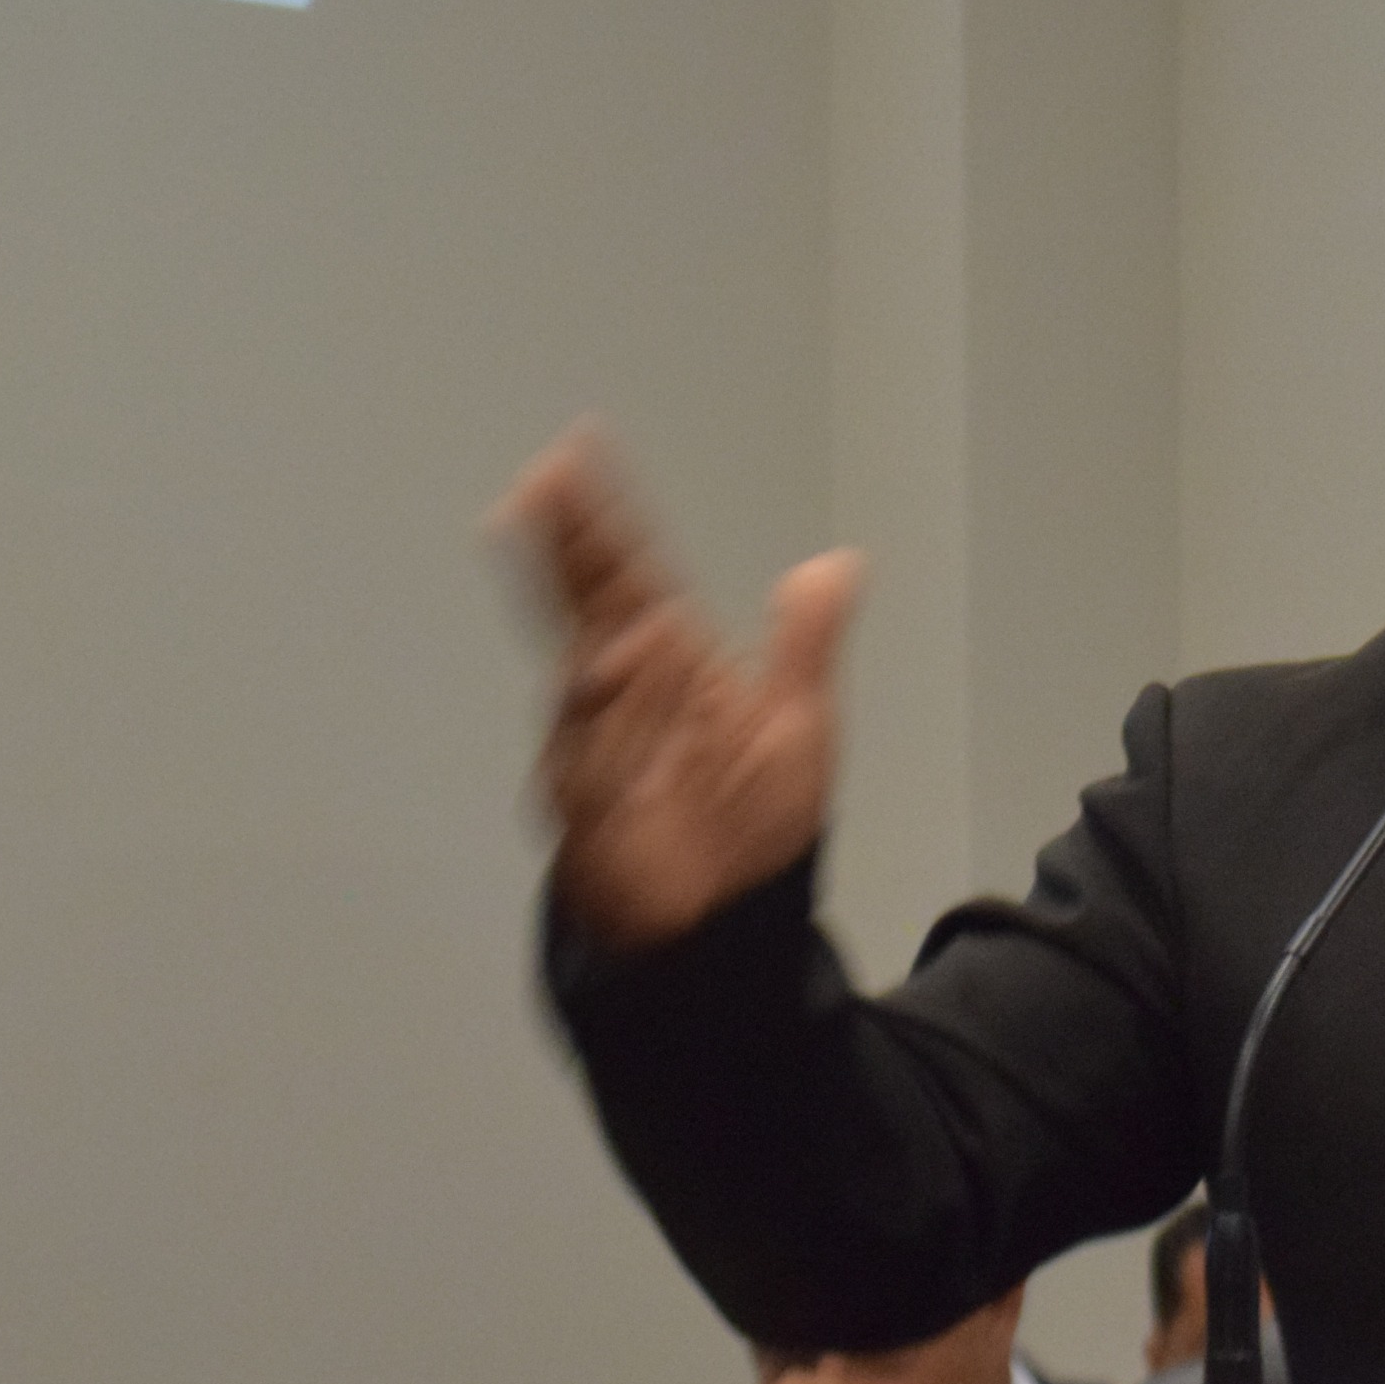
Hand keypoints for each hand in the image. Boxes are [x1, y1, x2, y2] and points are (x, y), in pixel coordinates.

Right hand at [491, 424, 861, 952]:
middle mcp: (620, 701)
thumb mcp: (801, 727)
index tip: (575, 454)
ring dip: (617, 655)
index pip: (627, 575)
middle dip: (564, 551)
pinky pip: (588, 764)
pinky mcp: (586, 816)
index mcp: (670, 670)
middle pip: (583, 609)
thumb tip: (837, 564)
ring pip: (587, 685)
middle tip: (547, 486)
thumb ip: (807, 644)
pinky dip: (614, 737)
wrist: (724, 928)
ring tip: (654, 629)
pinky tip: (629, 700)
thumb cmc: (750, 830)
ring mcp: (593, 753)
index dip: (600, 518)